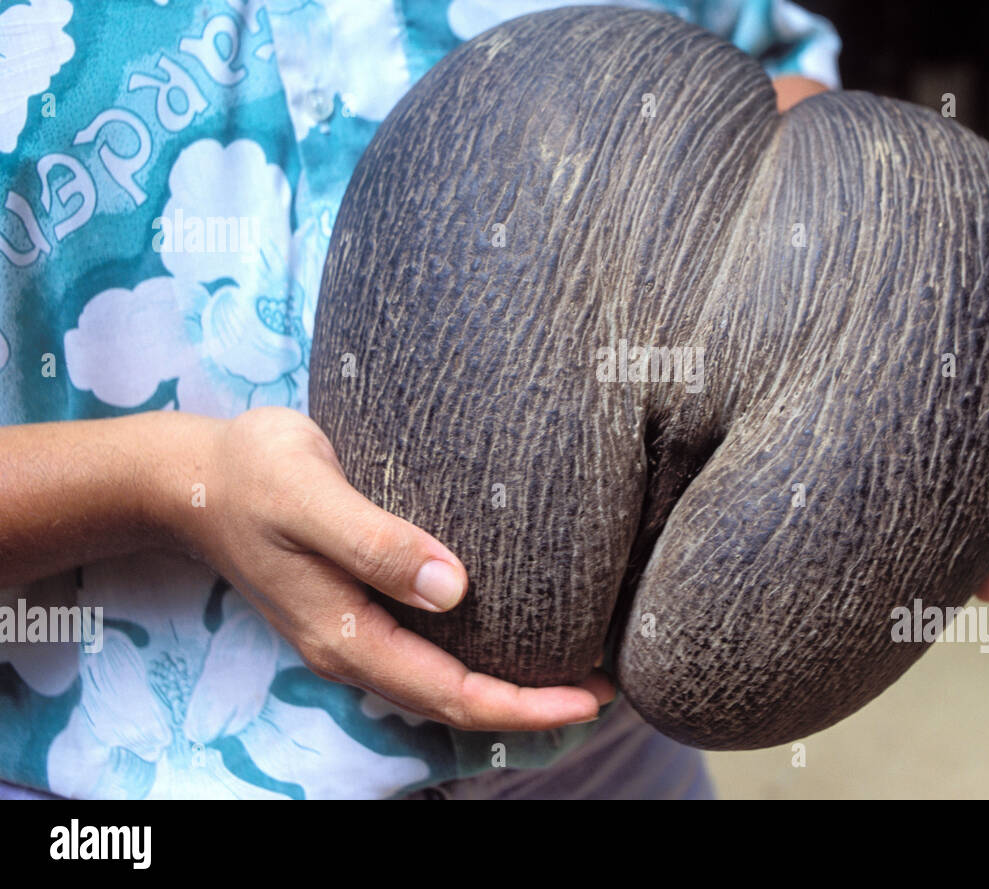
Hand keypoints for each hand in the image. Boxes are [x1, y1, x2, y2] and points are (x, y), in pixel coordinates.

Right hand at [158, 406, 613, 730]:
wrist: (191, 476)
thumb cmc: (252, 474)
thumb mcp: (310, 496)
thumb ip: (375, 541)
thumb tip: (453, 588)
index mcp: (345, 634)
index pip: (450, 694)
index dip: (524, 705)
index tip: (592, 698)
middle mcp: (352, 647)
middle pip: (453, 703)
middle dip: (531, 705)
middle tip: (607, 688)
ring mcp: (352, 631)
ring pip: (442, 683)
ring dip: (509, 686)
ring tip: (576, 669)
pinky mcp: (356, 605)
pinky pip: (427, 652)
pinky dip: (478, 657)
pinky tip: (514, 630)